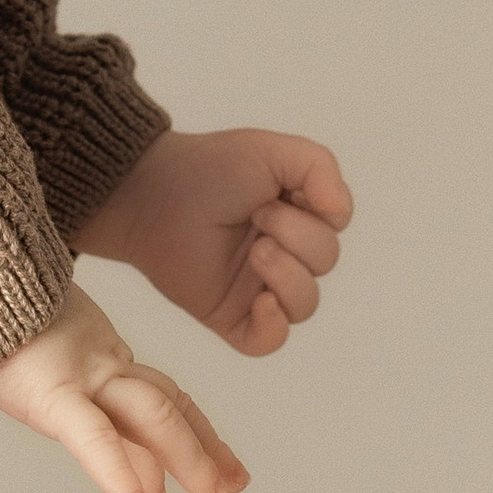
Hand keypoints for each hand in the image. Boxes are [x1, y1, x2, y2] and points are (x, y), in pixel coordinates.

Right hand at [0, 282, 248, 492]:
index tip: (222, 464)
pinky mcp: (51, 389)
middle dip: (202, 448)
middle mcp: (95, 362)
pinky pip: (93, 435)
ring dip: (190, 456)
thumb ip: (55, 378)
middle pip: (164, 405)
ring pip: (153, 413)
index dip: (193, 427)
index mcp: (89, 353)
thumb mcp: (22, 340)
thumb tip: (62, 403)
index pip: (154, 393)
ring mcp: (79, 370)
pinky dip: (118, 472)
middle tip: (232, 486)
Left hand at [78, 124, 353, 355]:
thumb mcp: (272, 150)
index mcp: (294, 215)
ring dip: (289, 275)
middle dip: (298, 235)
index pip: (334, 226)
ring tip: (256, 250)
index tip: (281, 191)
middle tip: (258, 214)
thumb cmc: (207, 169)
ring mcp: (257, 287)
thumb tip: (340, 211)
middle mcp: (282, 253)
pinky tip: (262, 302)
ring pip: (305, 305)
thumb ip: (320, 167)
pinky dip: (274, 327)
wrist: (152, 192)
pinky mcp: (230, 315)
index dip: (317, 211)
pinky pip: (268, 341)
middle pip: (324, 261)